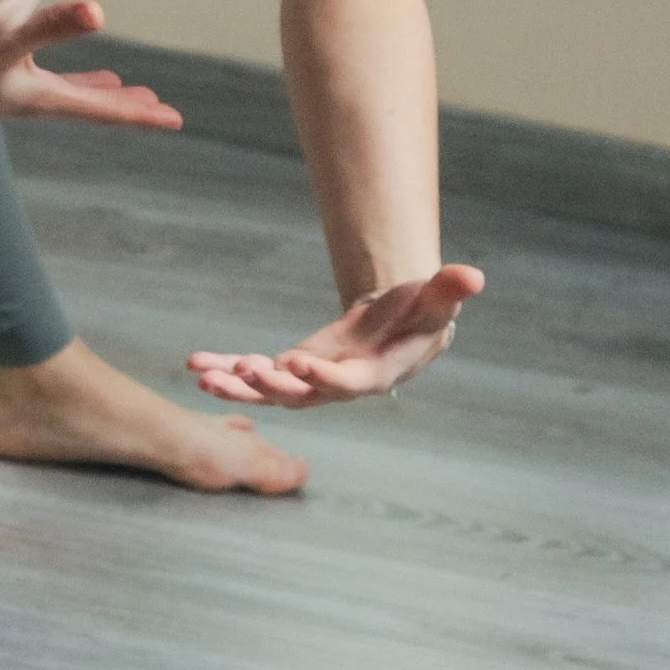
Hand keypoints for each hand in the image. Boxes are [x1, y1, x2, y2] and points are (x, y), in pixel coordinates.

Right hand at [0, 0, 183, 129]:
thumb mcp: (4, 40)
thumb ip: (51, 26)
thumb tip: (97, 13)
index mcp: (38, 97)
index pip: (100, 110)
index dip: (138, 114)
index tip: (174, 121)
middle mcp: (28, 97)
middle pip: (89, 103)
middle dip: (124, 104)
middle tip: (160, 109)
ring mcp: (10, 87)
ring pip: (65, 88)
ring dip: (95, 88)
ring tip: (122, 87)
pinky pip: (37, 70)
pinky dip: (58, 66)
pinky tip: (53, 61)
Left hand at [187, 262, 483, 406]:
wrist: (400, 329)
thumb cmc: (422, 314)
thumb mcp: (436, 299)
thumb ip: (450, 290)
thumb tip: (473, 275)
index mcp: (374, 375)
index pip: (347, 382)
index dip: (323, 376)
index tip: (296, 362)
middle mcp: (338, 386)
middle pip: (301, 395)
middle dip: (270, 386)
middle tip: (242, 371)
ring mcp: (310, 381)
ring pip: (269, 393)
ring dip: (237, 388)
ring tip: (204, 378)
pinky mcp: (289, 370)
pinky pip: (252, 375)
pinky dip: (225, 371)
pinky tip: (196, 365)